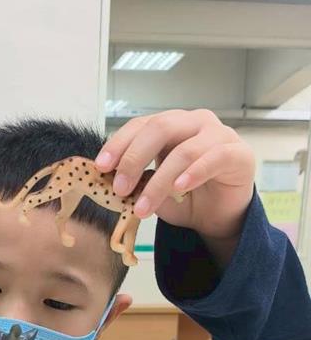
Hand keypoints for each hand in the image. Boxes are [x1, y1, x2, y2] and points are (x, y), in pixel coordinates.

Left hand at [95, 109, 255, 245]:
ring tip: (144, 207)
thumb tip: (108, 180)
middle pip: (161, 128)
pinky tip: (180, 189)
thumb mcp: (153, 189)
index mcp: (171, 125)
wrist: (219, 217)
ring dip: (160, 181)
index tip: (101, 167)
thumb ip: (136, 181)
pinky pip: (215, 158)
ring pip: (184, 150)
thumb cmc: (185, 198)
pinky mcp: (239, 154)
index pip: (141, 125)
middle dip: (135, 158)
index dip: (119, 143)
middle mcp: (195, 123)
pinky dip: (194, 173)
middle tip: (120, 187)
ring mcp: (219, 135)